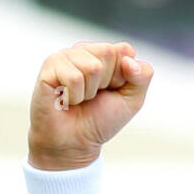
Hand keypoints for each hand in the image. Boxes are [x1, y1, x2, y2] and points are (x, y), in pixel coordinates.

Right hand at [28, 41, 153, 169]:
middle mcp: (84, 51)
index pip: (125, 50)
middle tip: (94, 96)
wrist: (74, 143)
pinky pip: (73, 77)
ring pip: (92, 67)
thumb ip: (143, 76)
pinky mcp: (49, 66)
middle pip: (108, 53)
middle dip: (107, 82)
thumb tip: (129, 59)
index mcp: (104, 54)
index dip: (123, 77)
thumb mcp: (132, 100)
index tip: (112, 90)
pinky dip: (74, 97)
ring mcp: (65, 56)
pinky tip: (66, 100)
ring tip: (79, 99)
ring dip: (89, 92)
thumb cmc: (100, 120)